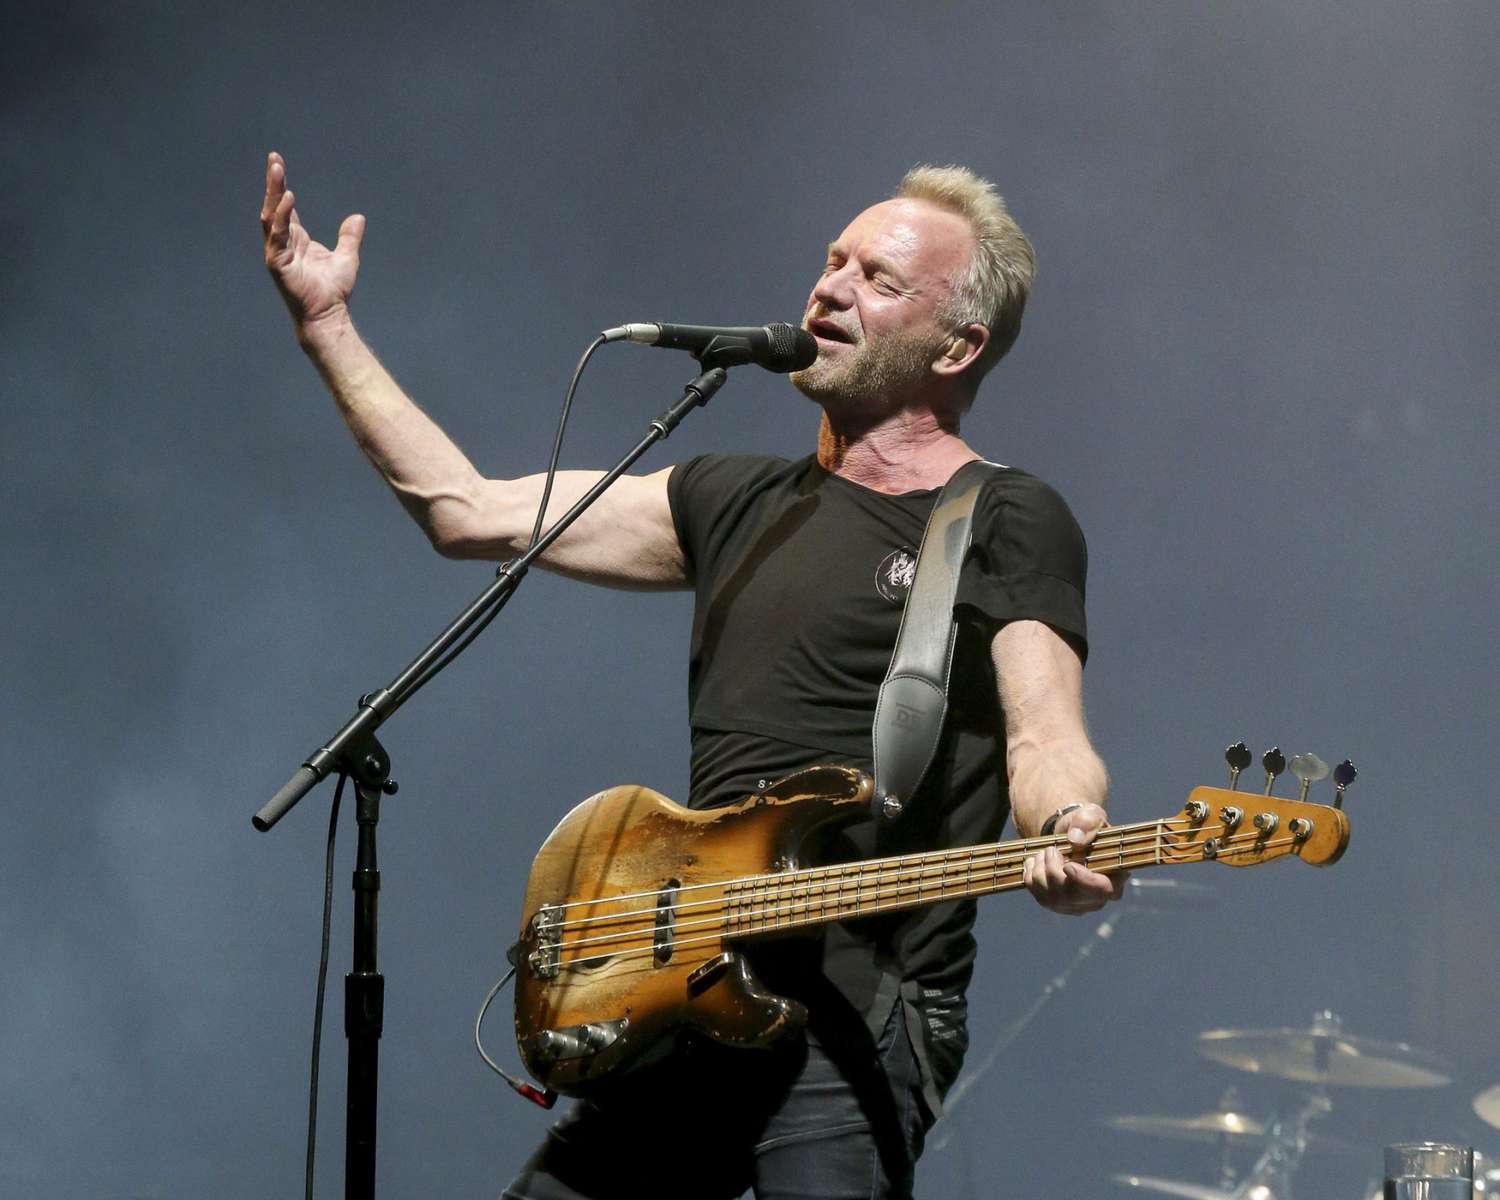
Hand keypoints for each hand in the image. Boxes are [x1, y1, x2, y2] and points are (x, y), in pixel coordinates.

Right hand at [260, 151, 364, 334]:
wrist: (328, 315)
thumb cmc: (333, 290)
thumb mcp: (347, 257)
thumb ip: (350, 237)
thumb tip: (358, 218)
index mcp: (295, 239)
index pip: (285, 207)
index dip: (281, 186)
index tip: (277, 162)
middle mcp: (283, 243)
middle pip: (275, 207)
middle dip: (273, 183)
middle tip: (274, 159)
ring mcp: (277, 252)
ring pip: (272, 217)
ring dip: (274, 194)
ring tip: (277, 171)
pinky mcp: (278, 263)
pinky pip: (277, 236)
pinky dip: (281, 218)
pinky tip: (288, 200)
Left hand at [1022, 803, 1127, 914]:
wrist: (1067, 835)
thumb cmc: (1084, 826)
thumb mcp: (1090, 815)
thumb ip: (1088, 822)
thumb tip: (1076, 838)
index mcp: (1115, 877)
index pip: (1103, 890)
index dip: (1084, 881)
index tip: (1068, 866)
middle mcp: (1098, 898)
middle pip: (1072, 896)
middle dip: (1054, 871)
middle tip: (1050, 849)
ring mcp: (1077, 905)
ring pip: (1052, 898)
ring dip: (1040, 871)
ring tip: (1045, 852)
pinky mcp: (1057, 905)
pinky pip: (1039, 897)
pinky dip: (1031, 877)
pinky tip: (1036, 862)